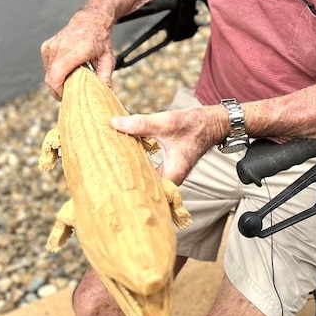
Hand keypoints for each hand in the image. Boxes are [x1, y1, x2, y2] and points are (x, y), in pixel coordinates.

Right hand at [41, 9, 114, 99]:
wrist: (90, 21)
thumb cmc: (100, 41)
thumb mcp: (108, 60)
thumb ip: (105, 77)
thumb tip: (103, 93)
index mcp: (77, 50)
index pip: (57, 74)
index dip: (58, 90)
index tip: (67, 96)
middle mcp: (62, 46)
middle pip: (50, 77)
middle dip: (57, 90)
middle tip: (69, 93)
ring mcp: (52, 45)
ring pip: (48, 73)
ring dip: (56, 80)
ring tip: (70, 77)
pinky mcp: (46, 46)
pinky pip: (46, 66)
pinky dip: (53, 71)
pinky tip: (65, 69)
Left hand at [110, 106, 225, 184]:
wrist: (211, 123)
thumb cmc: (194, 125)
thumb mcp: (166, 123)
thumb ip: (140, 124)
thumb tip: (115, 123)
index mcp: (172, 175)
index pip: (147, 193)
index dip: (129, 191)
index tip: (110, 187)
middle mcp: (171, 179)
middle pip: (144, 188)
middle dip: (126, 183)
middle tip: (104, 178)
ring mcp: (169, 174)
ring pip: (146, 180)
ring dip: (131, 174)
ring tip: (109, 169)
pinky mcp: (166, 167)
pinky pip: (148, 171)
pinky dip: (137, 166)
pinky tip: (124, 159)